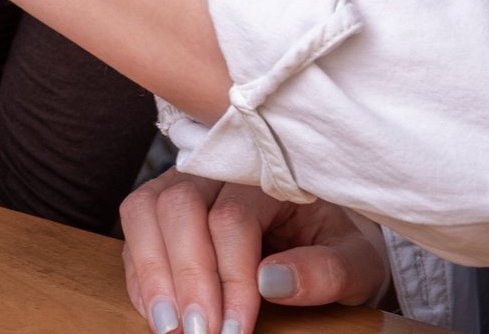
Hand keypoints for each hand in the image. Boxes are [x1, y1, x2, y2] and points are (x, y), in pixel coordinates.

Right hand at [118, 171, 388, 333]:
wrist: (321, 237)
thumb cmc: (335, 247)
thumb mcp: (354, 264)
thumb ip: (326, 272)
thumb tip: (273, 283)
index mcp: (270, 176)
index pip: (233, 218)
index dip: (230, 277)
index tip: (235, 329)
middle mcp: (218, 171)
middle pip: (180, 206)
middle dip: (186, 277)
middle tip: (199, 333)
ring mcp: (183, 185)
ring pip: (146, 209)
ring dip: (152, 273)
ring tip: (169, 327)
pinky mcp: (161, 210)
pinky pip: (134, 232)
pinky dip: (139, 276)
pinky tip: (159, 314)